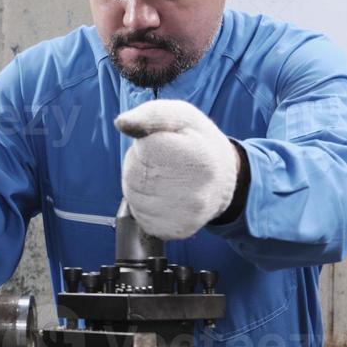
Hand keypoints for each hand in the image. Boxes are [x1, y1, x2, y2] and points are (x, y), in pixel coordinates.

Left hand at [114, 100, 239, 239]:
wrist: (224, 178)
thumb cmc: (198, 141)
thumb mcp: (180, 116)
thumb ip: (150, 114)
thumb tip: (122, 123)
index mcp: (199, 160)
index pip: (145, 150)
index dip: (147, 143)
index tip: (165, 143)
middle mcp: (196, 194)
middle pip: (134, 175)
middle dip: (139, 163)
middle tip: (162, 161)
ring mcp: (186, 216)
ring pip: (133, 197)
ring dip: (138, 184)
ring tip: (163, 176)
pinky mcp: (177, 231)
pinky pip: (140, 216)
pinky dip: (144, 205)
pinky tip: (162, 195)